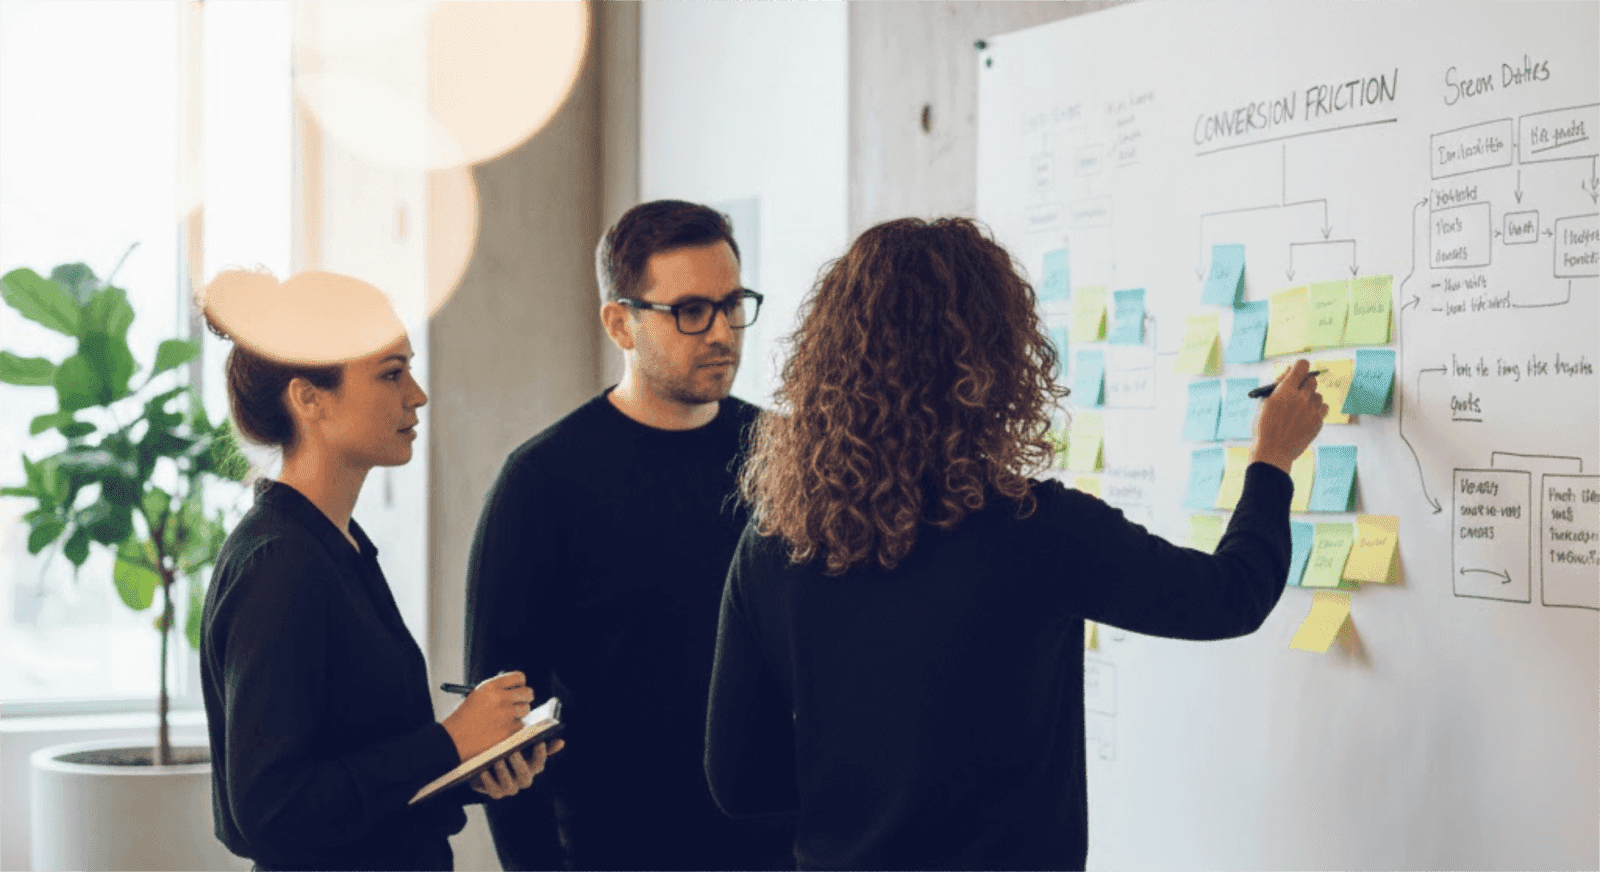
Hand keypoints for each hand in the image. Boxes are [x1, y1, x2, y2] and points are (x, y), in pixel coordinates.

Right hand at [441, 671, 533, 761]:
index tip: (520, 687)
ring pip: (526, 709)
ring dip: (519, 713)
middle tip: (522, 701)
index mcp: (491, 686)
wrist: (454, 739)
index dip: (520, 683)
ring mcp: (506, 714)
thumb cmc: (462, 718)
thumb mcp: (476, 696)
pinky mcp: (509, 730)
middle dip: (525, 697)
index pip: (518, 677)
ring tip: (506, 717)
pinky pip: (521, 725)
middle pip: (527, 692)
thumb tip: (514, 691)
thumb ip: (496, 691)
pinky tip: (502, 728)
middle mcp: (501, 698)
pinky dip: (514, 727)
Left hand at [471, 738, 564, 799]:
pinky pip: (493, 791)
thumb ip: (542, 745)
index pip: (539, 764)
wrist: (490, 762)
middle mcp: (524, 781)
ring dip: (503, 773)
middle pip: (525, 777)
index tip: (538, 742)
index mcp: (533, 768)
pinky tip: (483, 771)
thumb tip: (561, 742)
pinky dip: (488, 782)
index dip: (540, 755)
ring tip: (497, 760)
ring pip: (509, 786)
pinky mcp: (496, 793)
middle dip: (519, 765)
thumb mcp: (525, 746)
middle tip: (513, 752)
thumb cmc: (512, 751)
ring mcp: (510, 789)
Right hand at [1251, 358, 1327, 473]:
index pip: (1302, 365)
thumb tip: (1289, 371)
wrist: (1273, 452)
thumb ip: (1277, 385)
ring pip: (1319, 395)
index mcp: (1285, 390)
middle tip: (1295, 394)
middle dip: (1304, 384)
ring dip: (1310, 398)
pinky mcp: (1319, 422)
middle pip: (1312, 380)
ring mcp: (1312, 410)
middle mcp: (1301, 398)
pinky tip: (1305, 417)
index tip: (1296, 373)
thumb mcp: (1264, 402)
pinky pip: (1323, 408)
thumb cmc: (1264, 426)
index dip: (1300, 367)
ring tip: (1298, 410)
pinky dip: (1316, 410)